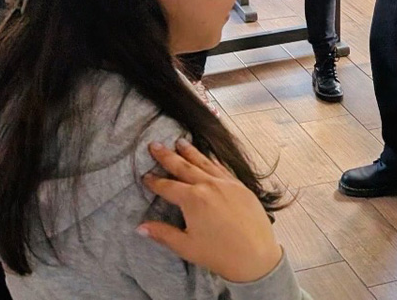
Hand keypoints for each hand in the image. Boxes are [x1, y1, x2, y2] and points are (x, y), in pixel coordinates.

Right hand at [139, 140, 281, 283]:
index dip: (154, 181)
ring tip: (180, 141)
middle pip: (184, 167)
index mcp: (193, 199)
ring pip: (204, 162)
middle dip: (167, 156)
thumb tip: (140, 227)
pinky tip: (208, 156)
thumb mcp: (186, 246)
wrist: (256, 255)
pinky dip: (212, 160)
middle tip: (155, 144)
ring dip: (190, 151)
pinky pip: (222, 168)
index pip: (168, 186)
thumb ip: (163, 234)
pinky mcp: (241, 186)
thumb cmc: (219, 254)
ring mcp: (227, 183)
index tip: (145, 175)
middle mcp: (209, 185)